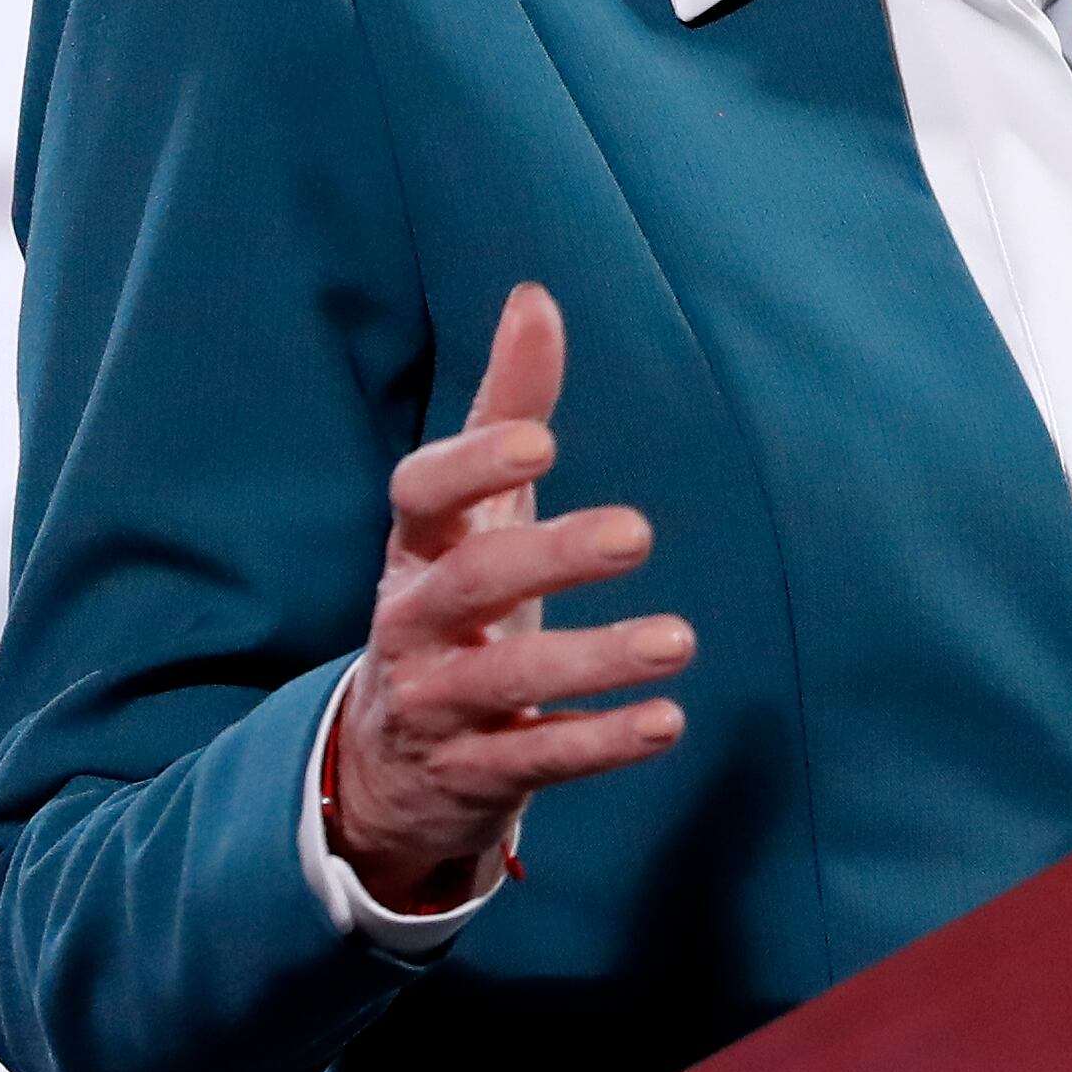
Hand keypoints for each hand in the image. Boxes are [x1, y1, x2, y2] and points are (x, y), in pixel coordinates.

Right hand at [326, 282, 694, 912]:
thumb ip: (504, 406)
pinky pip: (536, 761)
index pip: (421, 494)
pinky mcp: (473, 776)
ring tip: (681, 640)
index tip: (540, 440)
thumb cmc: (453, 602)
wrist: (391, 767)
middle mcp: (413, 622)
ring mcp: (436, 705)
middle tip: (639, 533)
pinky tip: (667, 722)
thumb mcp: (471, 510)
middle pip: (470, 583)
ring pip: (504, 683)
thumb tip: (534, 295)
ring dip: (592, 661)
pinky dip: (600, 743)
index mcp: (416, 546)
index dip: (470, 466)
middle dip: (550, 556)